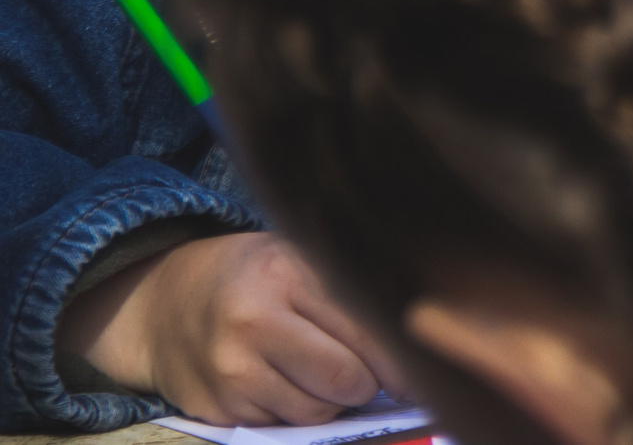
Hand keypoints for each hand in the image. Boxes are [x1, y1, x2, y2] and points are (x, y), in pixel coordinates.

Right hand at [59, 232, 402, 424]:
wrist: (163, 304)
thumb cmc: (254, 277)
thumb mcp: (298, 258)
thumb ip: (349, 291)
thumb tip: (410, 347)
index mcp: (285, 273)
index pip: (362, 330)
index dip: (396, 360)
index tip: (415, 373)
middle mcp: (252, 322)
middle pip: (342, 379)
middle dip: (368, 385)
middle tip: (370, 376)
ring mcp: (228, 370)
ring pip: (314, 412)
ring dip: (332, 403)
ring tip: (323, 374)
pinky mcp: (214, 409)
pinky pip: (280, 428)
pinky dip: (293, 414)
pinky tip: (284, 385)